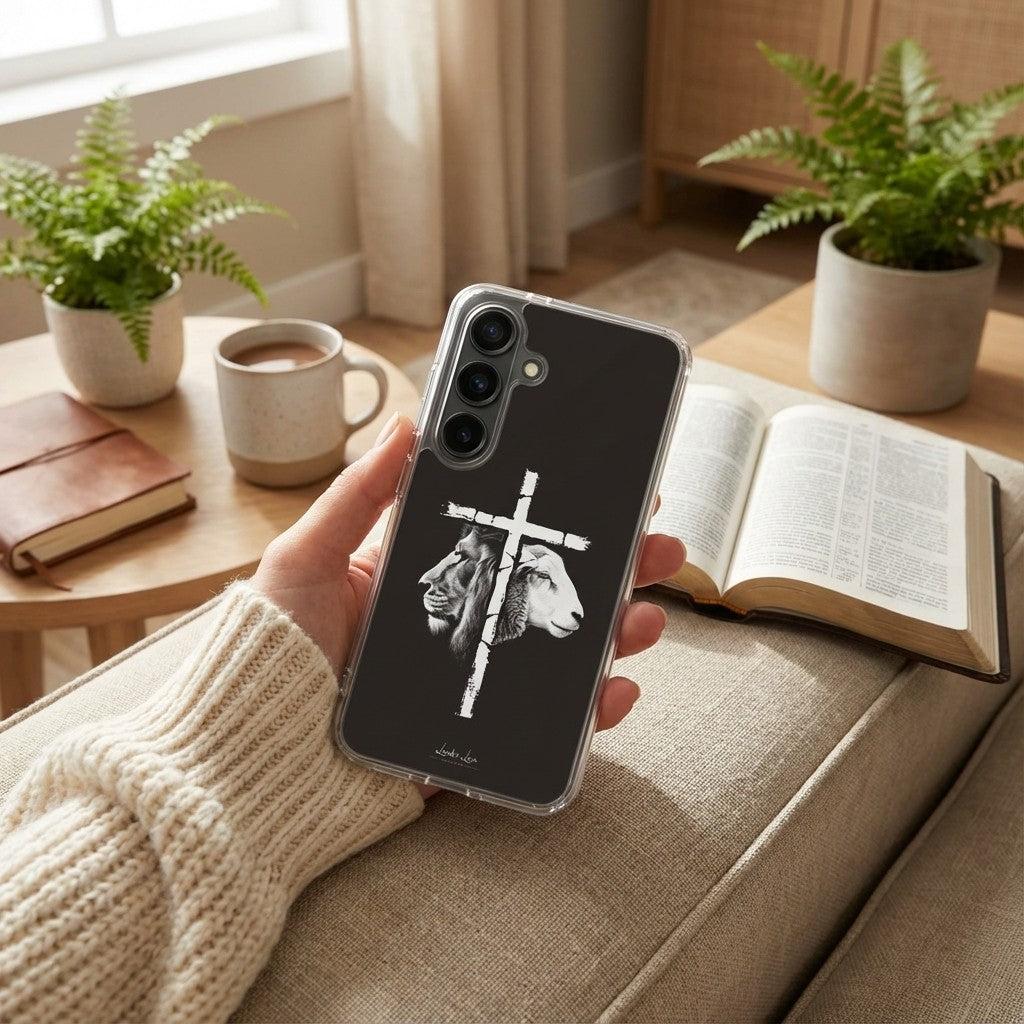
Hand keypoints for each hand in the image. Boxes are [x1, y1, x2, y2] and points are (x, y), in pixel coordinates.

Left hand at [252, 413, 685, 793]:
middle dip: (609, 563)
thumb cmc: (267, 658)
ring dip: (615, 630)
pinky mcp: (477, 737)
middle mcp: (456, 624)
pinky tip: (613, 690)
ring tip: (646, 613)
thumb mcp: (305, 560)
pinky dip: (589, 711)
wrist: (252, 764)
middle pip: (547, 589)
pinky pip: (545, 725)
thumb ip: (358, 496)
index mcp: (422, 576)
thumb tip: (407, 423)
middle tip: (655, 540)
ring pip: (561, 651)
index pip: (503, 531)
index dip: (555, 506)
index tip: (606, 474)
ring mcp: (472, 680)